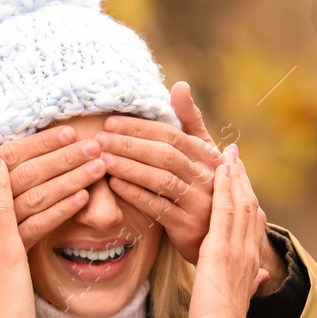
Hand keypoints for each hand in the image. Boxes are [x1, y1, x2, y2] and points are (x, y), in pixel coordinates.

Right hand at [0, 123, 108, 246]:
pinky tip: (83, 198)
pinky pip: (39, 226)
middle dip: (64, 158)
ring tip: (97, 168)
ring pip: (38, 198)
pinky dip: (61, 210)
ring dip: (70, 181)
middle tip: (95, 147)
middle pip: (30, 173)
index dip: (43, 142)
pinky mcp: (13, 246)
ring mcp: (0, 224)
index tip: (71, 132)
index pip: (14, 153)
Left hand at [98, 82, 222, 262]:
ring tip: (102, 160)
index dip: (139, 127)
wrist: (217, 232)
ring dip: (129, 168)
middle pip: (164, 155)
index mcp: (207, 155)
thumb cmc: (203, 184)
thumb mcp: (203, 152)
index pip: (171, 135)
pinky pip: (158, 207)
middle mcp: (207, 176)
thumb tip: (180, 85)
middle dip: (129, 145)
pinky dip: (135, 194)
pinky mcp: (187, 226)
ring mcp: (199, 202)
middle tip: (99, 140)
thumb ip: (190, 119)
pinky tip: (115, 185)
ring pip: (161, 180)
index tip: (110, 122)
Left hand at [186, 146, 269, 317]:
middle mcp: (247, 250)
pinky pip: (225, 211)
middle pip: (249, 205)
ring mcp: (237, 248)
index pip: (251, 222)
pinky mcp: (222, 248)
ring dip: (233, 176)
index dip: (246, 197)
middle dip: (241, 179)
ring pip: (240, 202)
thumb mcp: (240, 296)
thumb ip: (251, 281)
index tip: (240, 178)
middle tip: (234, 154)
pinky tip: (219, 170)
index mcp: (249, 261)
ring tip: (227, 153)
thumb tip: (260, 276)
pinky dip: (224, 187)